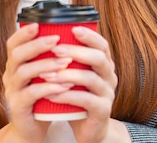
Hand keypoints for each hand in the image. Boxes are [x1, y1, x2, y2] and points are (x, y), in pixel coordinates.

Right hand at [0, 23, 74, 142]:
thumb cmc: (42, 97)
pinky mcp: (18, 107)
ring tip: (66, 61)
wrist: (33, 128)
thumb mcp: (44, 74)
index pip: (13, 44)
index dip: (23, 33)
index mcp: (15, 65)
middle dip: (37, 45)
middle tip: (56, 39)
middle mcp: (10, 76)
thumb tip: (69, 33)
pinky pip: (31, 94)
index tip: (38, 24)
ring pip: (23, 72)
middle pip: (16, 55)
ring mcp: (12, 91)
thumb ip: (49, 57)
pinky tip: (64, 84)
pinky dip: (48, 87)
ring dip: (46, 64)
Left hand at [41, 26, 129, 142]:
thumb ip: (69, 60)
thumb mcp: (76, 76)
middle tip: (55, 49)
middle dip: (76, 52)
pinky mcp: (102, 111)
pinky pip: (85, 100)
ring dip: (67, 74)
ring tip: (47, 74)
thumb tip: (46, 37)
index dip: (89, 36)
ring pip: (91, 79)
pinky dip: (66, 96)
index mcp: (105, 65)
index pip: (102, 45)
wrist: (89, 129)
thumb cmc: (78, 98)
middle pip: (98, 58)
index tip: (73, 28)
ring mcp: (108, 94)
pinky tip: (51, 95)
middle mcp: (110, 77)